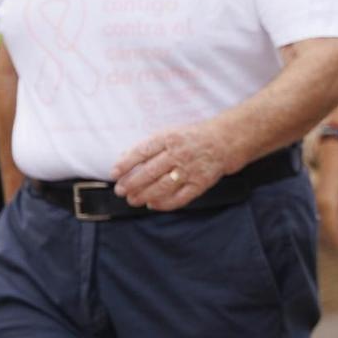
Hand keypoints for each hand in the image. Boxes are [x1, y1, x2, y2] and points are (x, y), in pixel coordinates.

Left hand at [111, 121, 231, 209]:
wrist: (224, 141)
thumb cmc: (192, 137)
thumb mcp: (170, 133)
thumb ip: (149, 146)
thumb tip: (124, 158)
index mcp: (169, 138)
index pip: (142, 152)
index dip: (125, 164)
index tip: (114, 174)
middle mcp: (178, 154)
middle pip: (149, 172)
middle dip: (131, 183)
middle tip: (120, 191)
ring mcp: (190, 170)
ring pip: (162, 187)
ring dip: (144, 195)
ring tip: (133, 200)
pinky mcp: (200, 183)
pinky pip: (180, 198)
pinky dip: (164, 203)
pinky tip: (153, 204)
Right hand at [312, 138, 337, 248]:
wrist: (332, 157)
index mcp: (329, 204)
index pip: (334, 227)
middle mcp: (321, 205)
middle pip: (329, 227)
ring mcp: (319, 202)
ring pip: (326, 223)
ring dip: (336, 231)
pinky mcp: (320, 200)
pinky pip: (325, 216)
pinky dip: (333, 222)